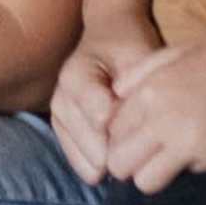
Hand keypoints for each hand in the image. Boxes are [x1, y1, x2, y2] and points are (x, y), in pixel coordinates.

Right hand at [42, 0, 164, 183]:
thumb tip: (128, 127)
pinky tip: (120, 162)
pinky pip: (79, 162)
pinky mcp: (63, 131)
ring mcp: (58, 116)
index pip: (101, 118)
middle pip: (92, 144)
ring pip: (85, 158)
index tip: (146, 129)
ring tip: (135, 155)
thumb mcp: (138, 58)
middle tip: (147, 150)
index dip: (128, 129)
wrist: (108, 38)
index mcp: (76, 76)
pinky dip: (100, 166)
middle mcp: (60, 98)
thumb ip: (134, 89)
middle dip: (123, 151)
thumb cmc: (129, 48)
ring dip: (112, 162)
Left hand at [103, 29, 205, 191]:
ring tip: (165, 157)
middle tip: (143, 151)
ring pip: (146, 182)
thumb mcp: (175, 52)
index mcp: (150, 93)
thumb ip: (139, 73)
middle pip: (120, 164)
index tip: (132, 132)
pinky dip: (186, 166)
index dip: (119, 134)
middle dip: (127, 161)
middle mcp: (163, 123)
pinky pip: (183, 174)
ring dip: (151, 172)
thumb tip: (115, 94)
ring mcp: (188, 146)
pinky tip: (199, 146)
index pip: (111, 131)